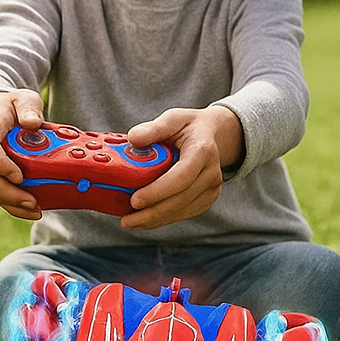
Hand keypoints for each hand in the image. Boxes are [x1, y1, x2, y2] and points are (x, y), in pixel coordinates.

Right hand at [0, 90, 45, 219]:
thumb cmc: (11, 108)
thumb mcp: (23, 99)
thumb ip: (28, 108)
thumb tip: (33, 124)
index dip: (0, 164)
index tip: (19, 176)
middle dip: (6, 193)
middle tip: (31, 201)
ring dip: (10, 204)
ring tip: (34, 211)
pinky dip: (12, 206)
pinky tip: (30, 212)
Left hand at [122, 105, 244, 229]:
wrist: (212, 134)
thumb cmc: (188, 126)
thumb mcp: (172, 119)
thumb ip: (152, 128)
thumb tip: (133, 139)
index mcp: (202, 151)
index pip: (181, 177)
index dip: (158, 191)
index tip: (135, 200)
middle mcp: (211, 172)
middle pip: (181, 199)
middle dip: (153, 212)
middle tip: (127, 220)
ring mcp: (211, 188)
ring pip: (183, 210)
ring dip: (156, 220)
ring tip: (130, 222)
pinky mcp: (207, 198)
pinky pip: (185, 213)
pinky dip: (164, 219)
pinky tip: (145, 220)